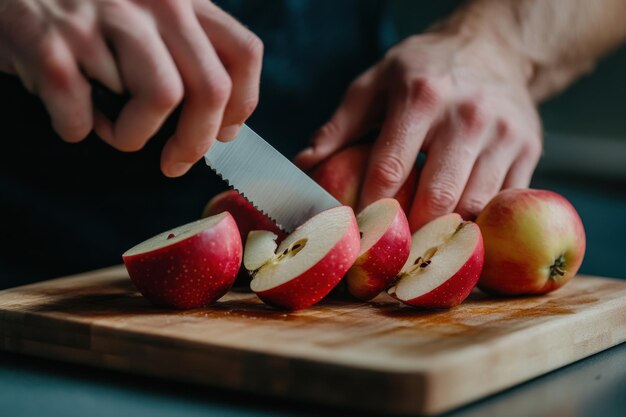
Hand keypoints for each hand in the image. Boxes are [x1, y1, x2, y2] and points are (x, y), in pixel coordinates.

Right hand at [0, 0, 262, 176]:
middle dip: (195, 141)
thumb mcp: (148, 16)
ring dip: (133, 134)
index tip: (222, 132)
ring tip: (109, 125)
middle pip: (211, 87)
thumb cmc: (83, 12)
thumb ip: (190, 56)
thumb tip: (225, 125)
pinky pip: (84, 115)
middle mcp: (152, 0)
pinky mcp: (49, 41)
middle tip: (174, 162)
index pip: (243, 53)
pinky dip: (78, 129)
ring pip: (160, 98)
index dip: (242, 105)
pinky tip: (69, 111)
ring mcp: (100, 16)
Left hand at [295, 31, 541, 230]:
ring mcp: (505, 135)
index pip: (389, 169)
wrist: (494, 47)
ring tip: (418, 253)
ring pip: (473, 207)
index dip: (370, 210)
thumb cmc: (424, 68)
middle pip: (436, 198)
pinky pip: (503, 204)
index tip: (354, 238)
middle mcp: (468, 115)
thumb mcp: (376, 82)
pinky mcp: (530, 150)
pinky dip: (477, 225)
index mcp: (421, 96)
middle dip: (410, 235)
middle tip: (387, 259)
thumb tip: (304, 165)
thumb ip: (340, 125)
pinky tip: (454, 234)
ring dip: (443, 236)